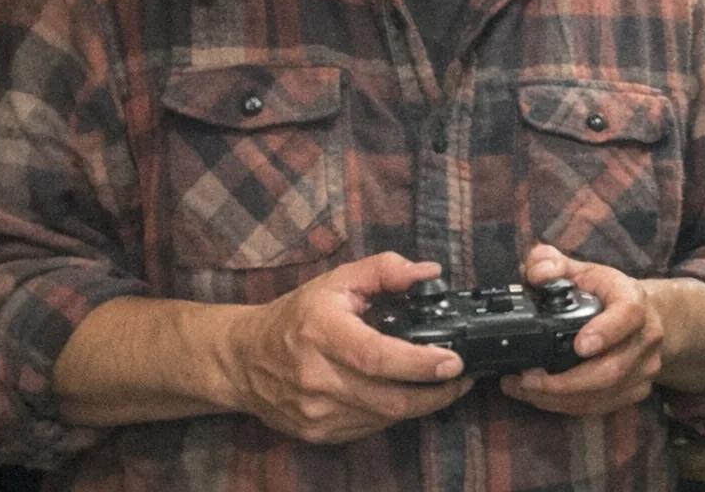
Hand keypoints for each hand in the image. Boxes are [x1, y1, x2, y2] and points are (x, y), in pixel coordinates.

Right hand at [224, 253, 474, 442]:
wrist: (243, 360)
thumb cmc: (296, 316)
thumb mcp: (338, 280)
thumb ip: (385, 270)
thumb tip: (428, 273)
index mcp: (321, 332)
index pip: (377, 356)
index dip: (420, 363)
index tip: (454, 361)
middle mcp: (316, 377)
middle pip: (388, 397)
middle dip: (435, 392)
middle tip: (462, 378)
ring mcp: (315, 412)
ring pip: (384, 416)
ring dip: (419, 404)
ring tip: (441, 385)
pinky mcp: (317, 433)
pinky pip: (369, 427)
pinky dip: (392, 413)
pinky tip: (404, 395)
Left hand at [498, 245, 663, 414]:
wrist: (645, 317)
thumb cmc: (606, 293)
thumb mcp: (581, 271)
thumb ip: (552, 264)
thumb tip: (536, 274)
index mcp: (634, 300)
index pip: (628, 315)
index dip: (605, 332)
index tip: (579, 346)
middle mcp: (647, 336)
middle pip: (611, 369)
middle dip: (564, 381)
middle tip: (526, 378)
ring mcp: (645, 368)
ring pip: (604, 395)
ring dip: (558, 398)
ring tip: (521, 389)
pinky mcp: (637, 391)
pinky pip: (601, 407)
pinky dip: (566, 406)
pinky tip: (539, 398)